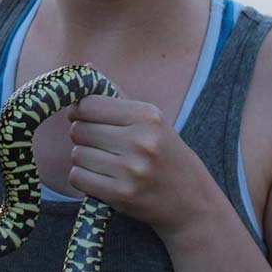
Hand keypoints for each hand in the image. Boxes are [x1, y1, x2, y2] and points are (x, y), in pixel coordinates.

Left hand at [67, 93, 216, 238]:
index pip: (89, 104)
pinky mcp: (122, 195)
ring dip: (84, 158)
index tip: (83, 116)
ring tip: (105, 162)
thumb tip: (86, 68)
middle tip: (97, 142)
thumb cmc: (166, 155)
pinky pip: (78, 177)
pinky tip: (102, 178)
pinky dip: (83, 178)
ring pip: (77, 154)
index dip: (79, 110)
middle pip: (79, 129)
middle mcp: (140, 141)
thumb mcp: (151, 120)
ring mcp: (131, 170)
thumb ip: (116, 94)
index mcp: (147, 116)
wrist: (194, 203)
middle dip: (82, 135)